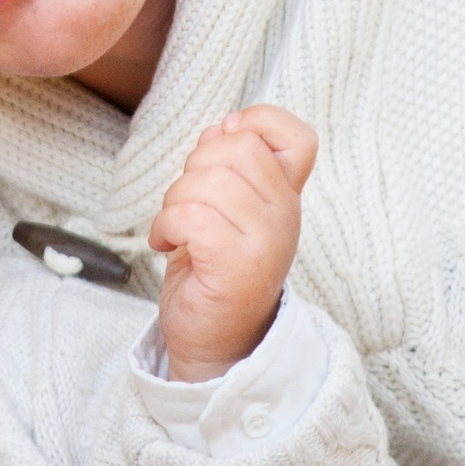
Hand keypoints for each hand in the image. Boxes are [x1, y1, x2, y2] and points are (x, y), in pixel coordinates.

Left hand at [148, 104, 316, 383]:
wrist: (216, 342)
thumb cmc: (213, 272)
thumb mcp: (224, 210)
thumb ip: (227, 167)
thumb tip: (219, 129)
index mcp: (285, 196)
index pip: (298, 138)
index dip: (258, 123)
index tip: (222, 146)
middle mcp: (285, 215)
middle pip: (239, 147)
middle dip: (195, 165)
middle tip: (186, 202)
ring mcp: (267, 241)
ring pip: (210, 180)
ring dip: (175, 200)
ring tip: (175, 228)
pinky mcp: (237, 266)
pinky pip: (192, 216)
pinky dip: (166, 226)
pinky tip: (166, 245)